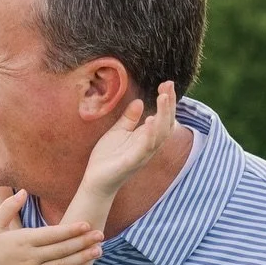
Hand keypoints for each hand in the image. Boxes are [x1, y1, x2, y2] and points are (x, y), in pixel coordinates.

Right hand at [0, 190, 101, 264]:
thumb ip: (9, 207)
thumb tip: (24, 190)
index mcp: (23, 241)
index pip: (52, 234)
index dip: (70, 230)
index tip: (86, 224)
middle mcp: (30, 258)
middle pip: (62, 249)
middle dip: (83, 242)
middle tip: (101, 235)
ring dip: (81, 258)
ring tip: (98, 251)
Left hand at [82, 82, 178, 197]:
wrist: (96, 181)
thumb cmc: (107, 158)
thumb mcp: (118, 132)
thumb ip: (129, 118)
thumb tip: (139, 101)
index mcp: (146, 137)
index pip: (163, 117)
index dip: (167, 102)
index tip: (167, 84)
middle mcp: (149, 145)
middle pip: (166, 124)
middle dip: (169, 104)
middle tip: (169, 85)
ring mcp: (142, 154)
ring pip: (160, 134)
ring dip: (163, 115)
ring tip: (164, 97)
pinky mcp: (132, 162)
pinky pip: (145, 147)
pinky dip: (150, 134)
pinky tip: (151, 119)